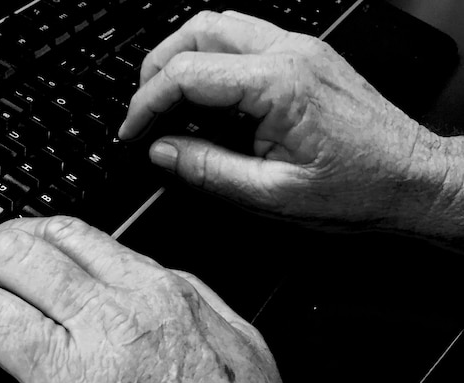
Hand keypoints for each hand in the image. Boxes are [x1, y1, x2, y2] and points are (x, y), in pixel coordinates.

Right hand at [120, 11, 458, 234]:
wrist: (413, 177)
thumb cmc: (358, 188)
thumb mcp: (271, 194)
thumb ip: (208, 169)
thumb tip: (162, 150)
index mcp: (278, 85)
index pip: (187, 74)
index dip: (146, 103)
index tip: (132, 131)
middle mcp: (289, 54)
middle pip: (198, 31)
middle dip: (157, 68)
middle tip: (143, 109)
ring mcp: (300, 48)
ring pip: (220, 25)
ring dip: (183, 55)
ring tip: (167, 98)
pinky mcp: (305, 55)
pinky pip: (245, 36)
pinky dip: (212, 57)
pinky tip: (207, 93)